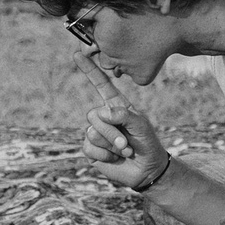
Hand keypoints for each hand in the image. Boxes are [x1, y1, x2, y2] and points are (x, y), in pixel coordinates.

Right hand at [78, 54, 168, 190]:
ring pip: (92, 132)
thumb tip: (102, 113)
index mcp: (116, 105)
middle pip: (94, 115)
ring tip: (124, 150)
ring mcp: (96, 133)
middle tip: (127, 143)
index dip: (89, 70)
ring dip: (111, 145)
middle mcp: (104, 117)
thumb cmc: (147, 143)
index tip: (77, 54)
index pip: (101, 85)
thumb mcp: (141, 126)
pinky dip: (104, 156)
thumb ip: (124, 115)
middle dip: (112, 132)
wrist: (146, 170)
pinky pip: (89, 148)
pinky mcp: (91, 149)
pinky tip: (114, 158)